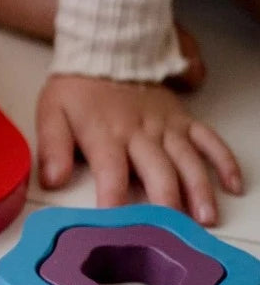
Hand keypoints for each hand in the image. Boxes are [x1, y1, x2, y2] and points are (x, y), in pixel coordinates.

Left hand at [36, 74, 241, 225]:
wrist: (103, 52)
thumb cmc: (76, 89)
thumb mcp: (51, 113)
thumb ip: (52, 147)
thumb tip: (51, 179)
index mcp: (105, 134)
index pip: (110, 173)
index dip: (114, 200)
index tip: (118, 227)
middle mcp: (139, 132)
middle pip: (157, 171)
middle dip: (166, 202)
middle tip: (174, 232)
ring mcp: (165, 125)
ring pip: (187, 160)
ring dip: (198, 189)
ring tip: (206, 218)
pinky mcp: (182, 118)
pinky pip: (208, 139)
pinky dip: (224, 161)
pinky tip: (233, 185)